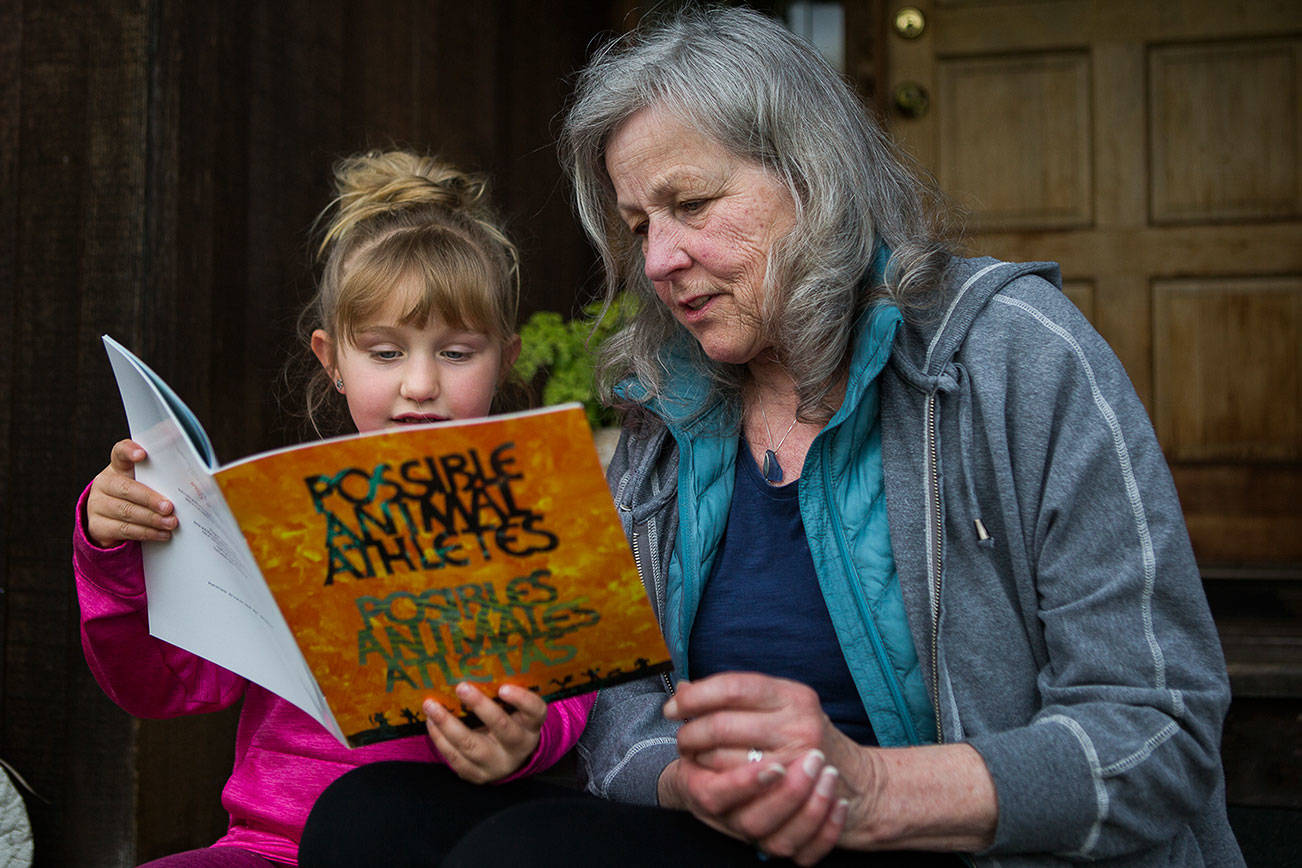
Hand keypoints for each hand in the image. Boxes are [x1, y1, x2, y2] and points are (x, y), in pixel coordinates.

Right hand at [85, 440, 177, 546]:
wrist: (111, 521)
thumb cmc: (139, 497)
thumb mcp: (147, 484)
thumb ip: (162, 480)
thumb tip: (198, 484)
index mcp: (118, 468)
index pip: (120, 452)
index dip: (129, 451)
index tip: (143, 455)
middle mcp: (104, 483)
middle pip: (126, 488)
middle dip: (150, 499)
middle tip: (169, 507)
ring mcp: (97, 505)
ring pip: (126, 512)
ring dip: (152, 519)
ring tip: (171, 523)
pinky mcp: (97, 526)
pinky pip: (124, 530)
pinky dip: (146, 533)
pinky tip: (162, 534)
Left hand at [423, 682, 545, 782]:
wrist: (508, 758)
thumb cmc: (509, 720)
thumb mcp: (515, 709)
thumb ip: (503, 693)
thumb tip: (474, 664)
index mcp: (531, 725)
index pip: (534, 711)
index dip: (521, 700)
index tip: (504, 687)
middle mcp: (518, 746)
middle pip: (502, 728)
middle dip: (480, 707)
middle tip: (461, 687)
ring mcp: (498, 764)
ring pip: (472, 746)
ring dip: (447, 724)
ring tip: (431, 706)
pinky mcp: (478, 775)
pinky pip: (456, 759)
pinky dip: (440, 739)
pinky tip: (431, 722)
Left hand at [661, 673, 866, 863]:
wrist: (855, 780)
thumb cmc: (804, 736)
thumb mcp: (778, 704)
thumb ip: (735, 695)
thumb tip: (683, 688)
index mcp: (793, 695)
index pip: (733, 687)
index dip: (696, 697)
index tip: (673, 707)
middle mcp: (800, 725)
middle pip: (723, 726)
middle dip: (691, 733)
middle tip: (682, 739)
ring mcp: (800, 762)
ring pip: (725, 762)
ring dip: (700, 761)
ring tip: (695, 757)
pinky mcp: (794, 797)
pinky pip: (742, 795)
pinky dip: (720, 787)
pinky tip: (715, 780)